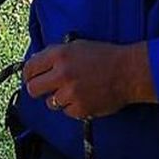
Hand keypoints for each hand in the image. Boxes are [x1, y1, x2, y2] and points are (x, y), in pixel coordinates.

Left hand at [23, 40, 157, 118]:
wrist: (130, 72)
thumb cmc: (105, 57)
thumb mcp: (77, 46)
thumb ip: (54, 55)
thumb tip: (34, 64)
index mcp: (59, 55)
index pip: (30, 68)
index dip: (28, 75)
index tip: (31, 78)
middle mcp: (62, 74)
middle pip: (33, 89)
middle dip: (38, 90)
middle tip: (46, 89)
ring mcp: (70, 93)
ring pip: (50, 103)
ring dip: (58, 99)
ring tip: (75, 91)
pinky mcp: (79, 108)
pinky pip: (66, 112)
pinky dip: (73, 107)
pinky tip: (85, 98)